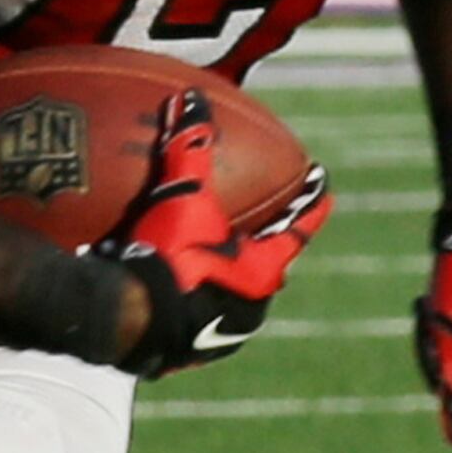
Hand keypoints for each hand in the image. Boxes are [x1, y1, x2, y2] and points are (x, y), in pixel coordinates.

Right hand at [104, 95, 333, 376]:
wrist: (127, 321)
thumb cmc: (169, 258)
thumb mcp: (182, 199)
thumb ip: (189, 151)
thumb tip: (194, 100)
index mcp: (262, 271)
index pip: (297, 230)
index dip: (310, 206)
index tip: (324, 188)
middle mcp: (250, 306)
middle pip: (268, 266)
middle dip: (265, 245)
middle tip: (264, 223)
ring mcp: (220, 333)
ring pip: (233, 294)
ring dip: (227, 274)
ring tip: (216, 256)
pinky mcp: (186, 352)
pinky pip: (196, 314)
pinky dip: (190, 295)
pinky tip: (170, 287)